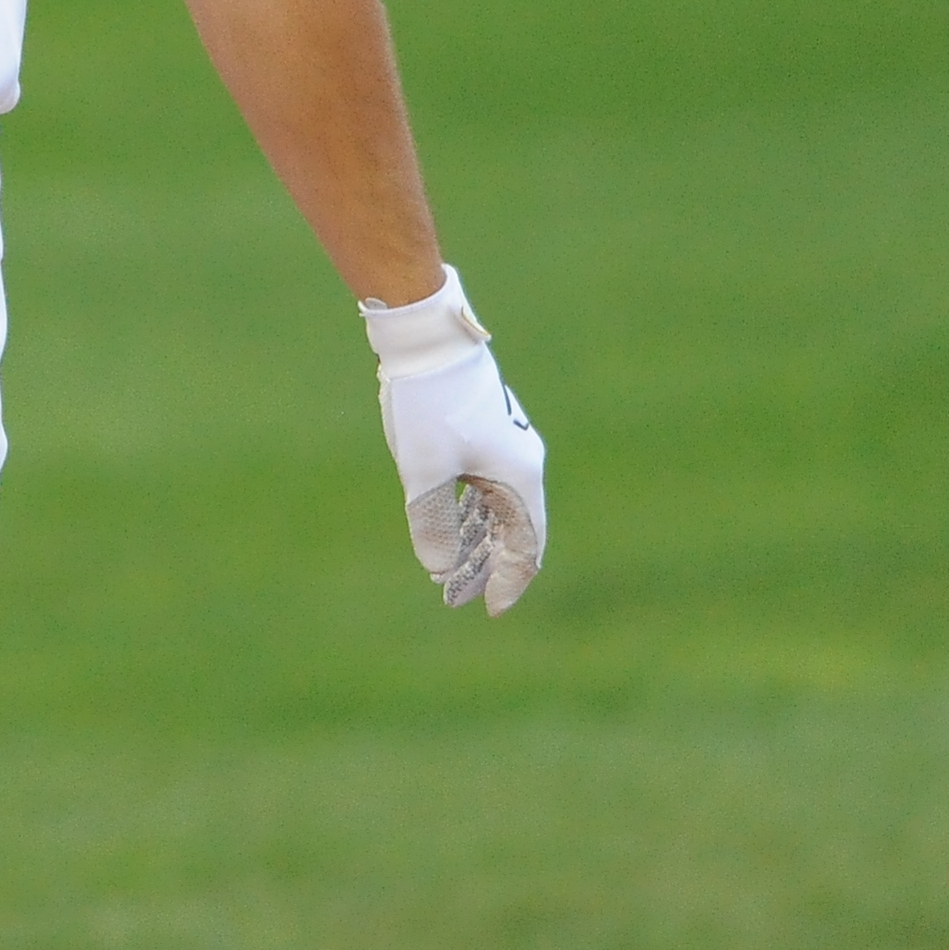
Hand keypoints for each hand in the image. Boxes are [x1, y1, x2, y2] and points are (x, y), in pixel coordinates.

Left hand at [364, 270, 544, 614]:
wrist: (427, 339)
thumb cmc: (428, 402)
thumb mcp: (424, 468)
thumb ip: (432, 521)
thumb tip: (438, 568)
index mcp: (518, 476)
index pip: (526, 546)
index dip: (509, 582)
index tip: (488, 610)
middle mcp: (521, 462)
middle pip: (512, 530)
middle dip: (486, 565)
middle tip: (456, 594)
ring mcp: (505, 445)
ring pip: (496, 507)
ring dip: (475, 539)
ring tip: (447, 568)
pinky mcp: (485, 430)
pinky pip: (484, 484)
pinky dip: (468, 510)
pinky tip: (448, 524)